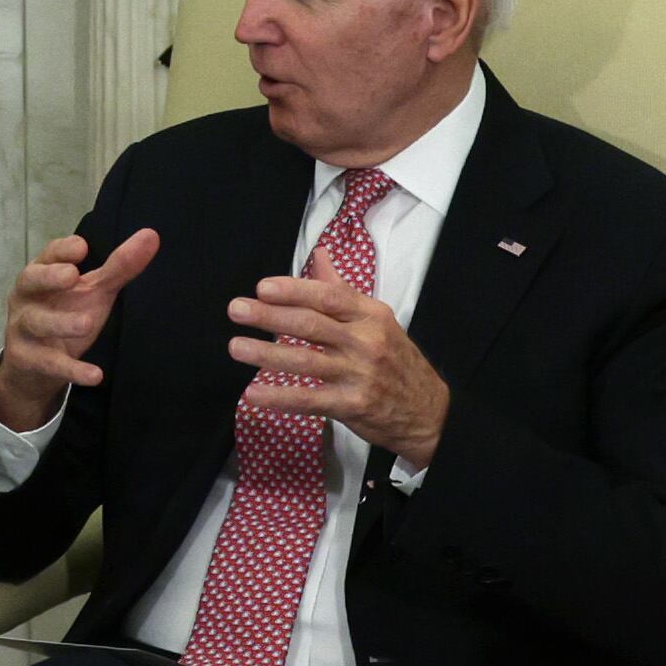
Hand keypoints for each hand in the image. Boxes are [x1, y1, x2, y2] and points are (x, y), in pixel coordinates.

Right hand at [0, 229, 157, 433]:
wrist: (35, 367)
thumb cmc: (65, 314)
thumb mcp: (94, 291)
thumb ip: (119, 266)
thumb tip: (152, 235)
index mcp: (41, 274)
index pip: (47, 255)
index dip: (61, 250)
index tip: (82, 247)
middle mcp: (26, 297)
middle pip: (30, 280)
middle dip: (49, 277)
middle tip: (72, 276)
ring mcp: (22, 328)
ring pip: (36, 322)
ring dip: (60, 323)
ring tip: (86, 324)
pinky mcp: (26, 358)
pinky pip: (49, 363)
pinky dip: (72, 370)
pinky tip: (95, 375)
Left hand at [227, 274, 451, 467]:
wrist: (429, 411)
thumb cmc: (395, 359)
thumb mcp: (377, 319)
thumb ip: (342, 289)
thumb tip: (319, 254)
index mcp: (370, 315)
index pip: (328, 297)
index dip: (294, 290)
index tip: (262, 288)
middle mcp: (365, 342)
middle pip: (311, 325)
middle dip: (269, 317)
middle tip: (236, 310)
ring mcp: (359, 375)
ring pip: (306, 362)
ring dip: (266, 355)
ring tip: (236, 347)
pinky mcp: (353, 405)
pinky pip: (310, 400)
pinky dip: (280, 397)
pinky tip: (253, 393)